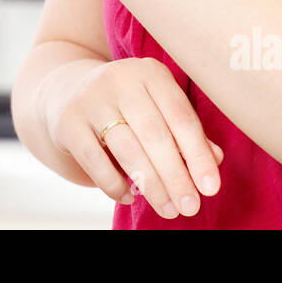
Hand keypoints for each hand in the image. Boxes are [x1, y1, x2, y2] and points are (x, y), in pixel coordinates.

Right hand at [47, 58, 223, 218]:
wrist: (66, 92)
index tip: (210, 188)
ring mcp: (91, 99)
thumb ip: (186, 131)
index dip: (198, 154)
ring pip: (126, 147)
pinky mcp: (68, 121)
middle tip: (190, 207)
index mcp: (150, 72)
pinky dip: (113, 183)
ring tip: (168, 210)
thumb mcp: (157, 107)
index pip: (181, 116)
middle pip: (154, 133)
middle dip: (176, 175)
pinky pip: (93, 159)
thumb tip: (216, 159)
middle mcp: (120, 79)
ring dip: (150, 184)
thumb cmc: (127, 106)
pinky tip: (129, 197)